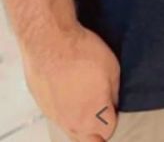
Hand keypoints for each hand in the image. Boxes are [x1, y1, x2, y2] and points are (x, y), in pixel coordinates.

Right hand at [21, 23, 120, 140]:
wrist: (49, 40)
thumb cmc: (82, 53)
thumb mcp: (112, 69)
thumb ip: (113, 93)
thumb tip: (110, 102)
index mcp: (93, 118)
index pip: (108, 131)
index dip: (112, 116)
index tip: (112, 102)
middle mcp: (72, 124)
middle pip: (89, 140)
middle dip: (96, 129)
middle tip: (99, 108)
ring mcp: (54, 116)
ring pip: (71, 129)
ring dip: (79, 120)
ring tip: (82, 97)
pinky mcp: (41, 104)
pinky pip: (56, 114)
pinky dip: (63, 107)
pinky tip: (66, 89)